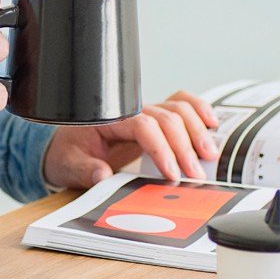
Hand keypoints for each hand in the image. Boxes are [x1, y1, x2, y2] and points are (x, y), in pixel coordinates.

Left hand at [43, 91, 220, 188]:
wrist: (68, 146)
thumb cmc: (69, 153)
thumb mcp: (68, 165)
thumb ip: (84, 170)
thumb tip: (102, 174)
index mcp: (109, 118)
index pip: (144, 126)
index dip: (161, 148)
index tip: (172, 174)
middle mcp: (131, 110)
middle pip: (167, 117)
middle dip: (184, 146)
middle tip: (194, 174)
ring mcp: (145, 111)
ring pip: (178, 108)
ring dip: (197, 130)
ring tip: (208, 155)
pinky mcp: (156, 118)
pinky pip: (181, 104)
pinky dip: (198, 109)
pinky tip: (211, 123)